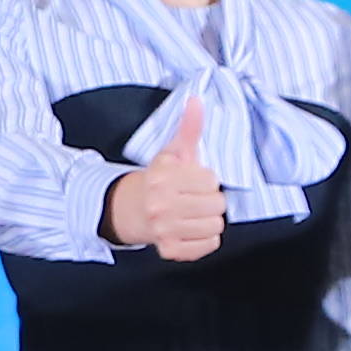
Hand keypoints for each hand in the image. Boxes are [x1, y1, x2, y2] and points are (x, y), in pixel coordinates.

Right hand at [107, 95, 231, 264]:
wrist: (134, 209)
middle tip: (196, 198)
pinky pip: (208, 247)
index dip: (207, 180)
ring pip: (215, 227)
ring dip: (210, 220)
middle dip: (211, 200)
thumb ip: (189, 128)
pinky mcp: (170, 250)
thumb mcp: (173, 152)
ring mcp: (164, 230)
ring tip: (195, 213)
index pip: (211, 181)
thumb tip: (196, 101)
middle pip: (217, 206)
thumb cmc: (161, 179)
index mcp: (163, 178)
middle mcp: (160, 205)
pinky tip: (194, 229)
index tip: (194, 181)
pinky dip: (206, 239)